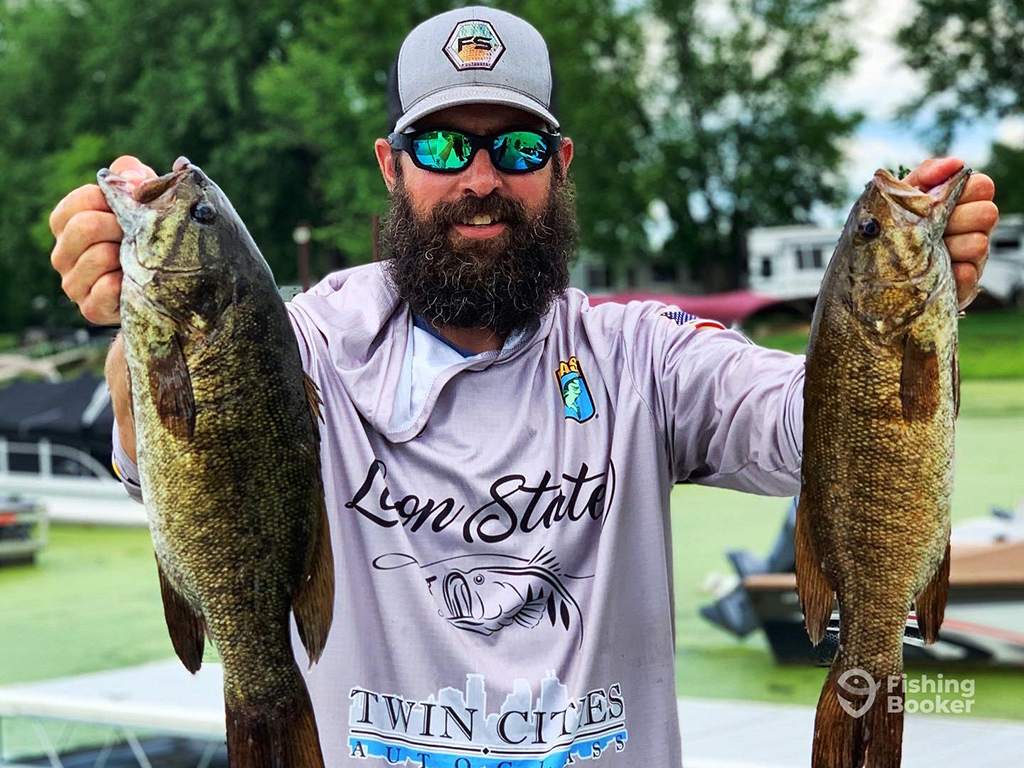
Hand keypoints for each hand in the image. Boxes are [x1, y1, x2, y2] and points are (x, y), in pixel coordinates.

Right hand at [49, 155, 156, 323]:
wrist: (166, 285)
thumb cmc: (148, 236)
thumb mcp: (142, 201)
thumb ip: (133, 176)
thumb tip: (131, 176)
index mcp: (66, 223)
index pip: (82, 199)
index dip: (115, 201)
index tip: (134, 210)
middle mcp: (62, 253)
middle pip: (84, 226)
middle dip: (121, 227)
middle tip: (141, 235)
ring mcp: (73, 283)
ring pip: (98, 256)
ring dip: (128, 255)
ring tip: (140, 259)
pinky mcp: (90, 308)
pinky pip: (107, 288)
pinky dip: (127, 283)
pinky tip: (136, 282)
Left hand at [903, 158, 997, 309]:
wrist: (872, 270)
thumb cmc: (891, 226)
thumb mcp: (903, 197)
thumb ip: (926, 175)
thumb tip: (955, 163)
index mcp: (962, 202)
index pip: (983, 186)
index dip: (963, 191)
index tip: (938, 200)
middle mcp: (973, 227)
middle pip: (987, 213)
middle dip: (954, 219)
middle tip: (929, 228)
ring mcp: (972, 256)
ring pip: (979, 244)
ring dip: (947, 247)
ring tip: (924, 252)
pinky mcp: (965, 283)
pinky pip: (968, 274)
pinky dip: (947, 272)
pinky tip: (929, 271)